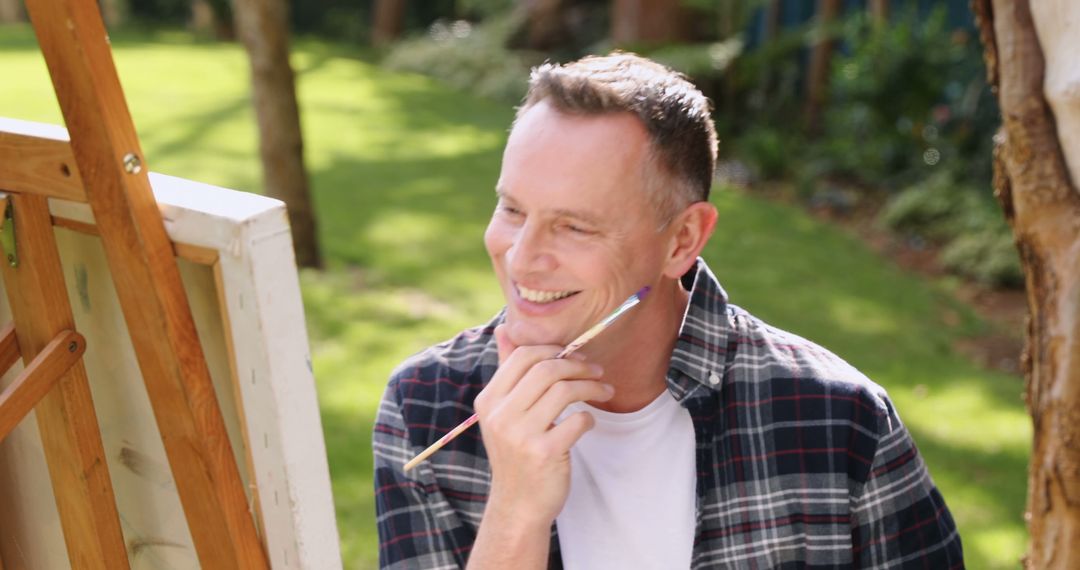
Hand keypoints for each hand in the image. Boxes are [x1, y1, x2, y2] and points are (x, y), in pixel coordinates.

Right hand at [472, 324, 613, 530]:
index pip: (523, 357)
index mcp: (488, 401)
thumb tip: (504, 328)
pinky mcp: (544, 453)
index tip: (574, 356)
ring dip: (591, 387)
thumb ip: (507, 371)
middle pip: (546, 370)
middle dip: (578, 365)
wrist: (518, 506)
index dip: (554, 350)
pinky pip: (578, 420)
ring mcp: (520, 435)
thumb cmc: (516, 454)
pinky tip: (588, 423)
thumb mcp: (503, 414)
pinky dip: (589, 418)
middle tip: (596, 371)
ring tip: (604, 391)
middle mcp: (500, 416)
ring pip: (564, 391)